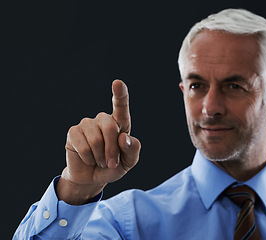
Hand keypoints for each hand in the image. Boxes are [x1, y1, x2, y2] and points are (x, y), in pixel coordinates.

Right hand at [57, 80, 140, 204]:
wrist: (92, 178)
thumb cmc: (113, 166)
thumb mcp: (129, 162)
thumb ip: (132, 150)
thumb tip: (124, 137)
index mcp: (120, 124)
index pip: (121, 106)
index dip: (120, 94)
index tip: (117, 83)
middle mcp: (103, 120)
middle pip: (110, 128)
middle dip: (112, 150)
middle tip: (112, 163)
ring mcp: (87, 124)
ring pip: (96, 139)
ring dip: (100, 156)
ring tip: (100, 161)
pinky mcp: (73, 132)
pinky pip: (82, 146)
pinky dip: (88, 158)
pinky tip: (89, 159)